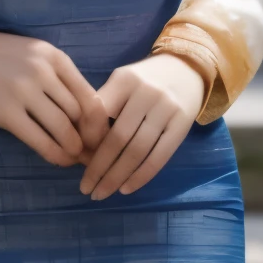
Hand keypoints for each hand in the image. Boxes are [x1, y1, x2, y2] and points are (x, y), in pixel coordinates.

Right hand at [0, 29, 108, 168]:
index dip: (99, 124)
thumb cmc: (3, 57)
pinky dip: (55, 155)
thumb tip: (89, 118)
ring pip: (63, 129)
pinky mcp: (6, 112)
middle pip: (79, 115)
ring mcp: (24, 91)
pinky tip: (59, 159)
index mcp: (55, 57)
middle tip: (91, 153)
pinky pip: (40, 140)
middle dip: (89, 139)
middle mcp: (43, 72)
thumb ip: (61, 80)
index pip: (90, 96)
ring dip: (73, 149)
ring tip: (74, 157)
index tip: (99, 138)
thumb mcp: (38, 57)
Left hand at [79, 53, 204, 200]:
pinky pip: (159, 156)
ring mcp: (166, 109)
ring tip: (101, 193)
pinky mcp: (182, 125)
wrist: (187, 68)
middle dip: (98, 167)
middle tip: (85, 189)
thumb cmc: (145, 80)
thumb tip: (81, 144)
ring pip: (137, 151)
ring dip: (117, 177)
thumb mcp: (122, 81)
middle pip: (117, 138)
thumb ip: (103, 105)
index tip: (75, 160)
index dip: (86, 140)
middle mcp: (146, 92)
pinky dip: (141, 176)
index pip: (98, 114)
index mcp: (124, 80)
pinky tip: (126, 189)